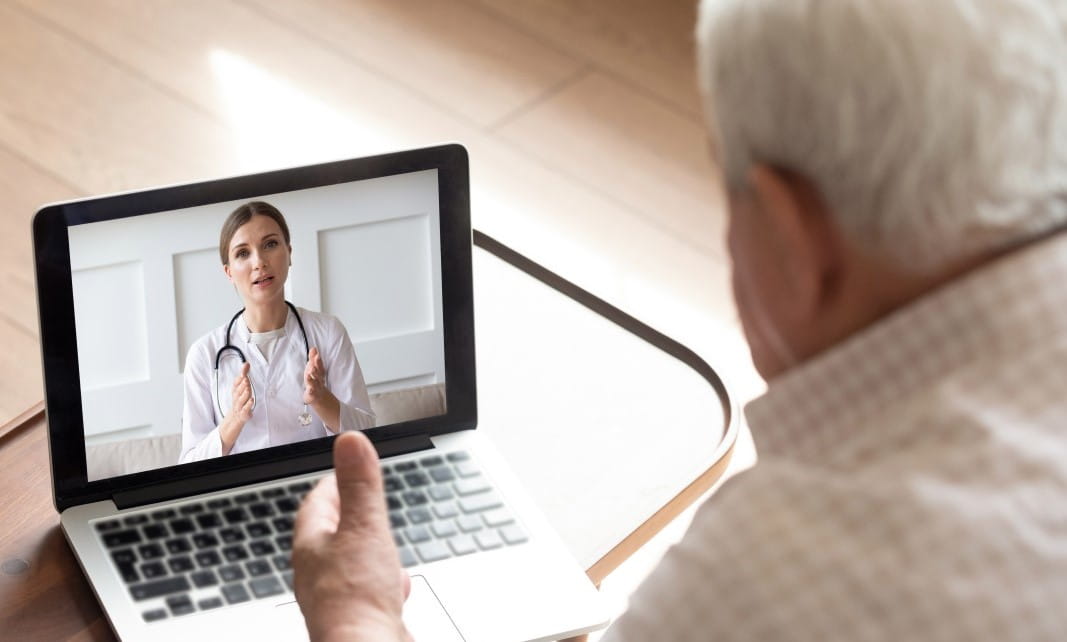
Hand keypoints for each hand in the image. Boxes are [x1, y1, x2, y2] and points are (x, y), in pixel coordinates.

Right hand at [220, 362, 252, 454]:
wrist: (231, 425)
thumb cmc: (237, 407)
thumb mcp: (240, 394)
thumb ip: (242, 379)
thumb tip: (246, 365)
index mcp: (235, 395)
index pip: (236, 384)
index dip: (241, 375)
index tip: (246, 366)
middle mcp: (235, 401)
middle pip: (238, 392)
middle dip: (242, 384)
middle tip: (246, 378)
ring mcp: (238, 410)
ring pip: (240, 401)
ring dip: (244, 394)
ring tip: (248, 388)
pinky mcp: (242, 418)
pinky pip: (244, 413)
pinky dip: (247, 407)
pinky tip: (251, 402)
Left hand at [293, 432, 411, 641]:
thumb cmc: (356, 599)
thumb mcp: (364, 528)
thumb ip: (361, 486)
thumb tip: (350, 440)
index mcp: (311, 546)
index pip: (316, 503)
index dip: (334, 483)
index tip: (346, 469)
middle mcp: (318, 573)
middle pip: (332, 533)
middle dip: (353, 515)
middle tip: (364, 501)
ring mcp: (337, 597)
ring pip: (350, 562)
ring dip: (368, 548)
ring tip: (381, 540)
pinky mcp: (357, 616)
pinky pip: (368, 590)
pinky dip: (382, 579)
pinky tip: (395, 583)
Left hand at [304, 347, 327, 405]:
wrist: (318, 396)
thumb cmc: (314, 379)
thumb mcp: (313, 368)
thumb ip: (312, 358)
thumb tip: (314, 348)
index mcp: (319, 373)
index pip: (320, 366)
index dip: (318, 361)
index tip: (317, 355)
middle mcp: (319, 379)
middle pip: (318, 374)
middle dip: (316, 368)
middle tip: (314, 364)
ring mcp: (317, 387)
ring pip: (315, 383)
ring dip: (313, 378)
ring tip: (309, 373)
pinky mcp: (313, 394)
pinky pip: (312, 393)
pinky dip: (311, 391)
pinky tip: (309, 389)